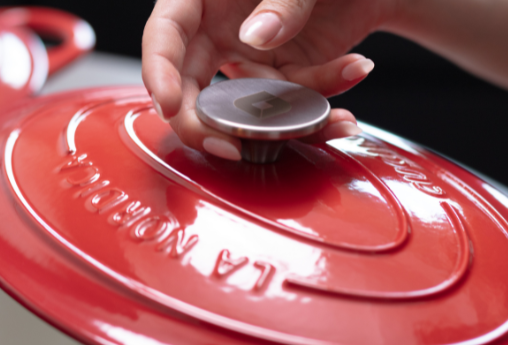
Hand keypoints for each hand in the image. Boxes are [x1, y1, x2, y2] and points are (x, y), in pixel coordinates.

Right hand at [142, 0, 402, 159]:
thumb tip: (256, 37)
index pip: (165, 35)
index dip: (160, 72)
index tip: (169, 105)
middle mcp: (219, 32)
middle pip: (192, 89)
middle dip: (206, 126)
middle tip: (231, 148)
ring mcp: (249, 60)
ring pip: (248, 110)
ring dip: (291, 122)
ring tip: (333, 117)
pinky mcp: (279, 80)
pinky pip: (291, 107)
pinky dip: (321, 111)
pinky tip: (348, 95)